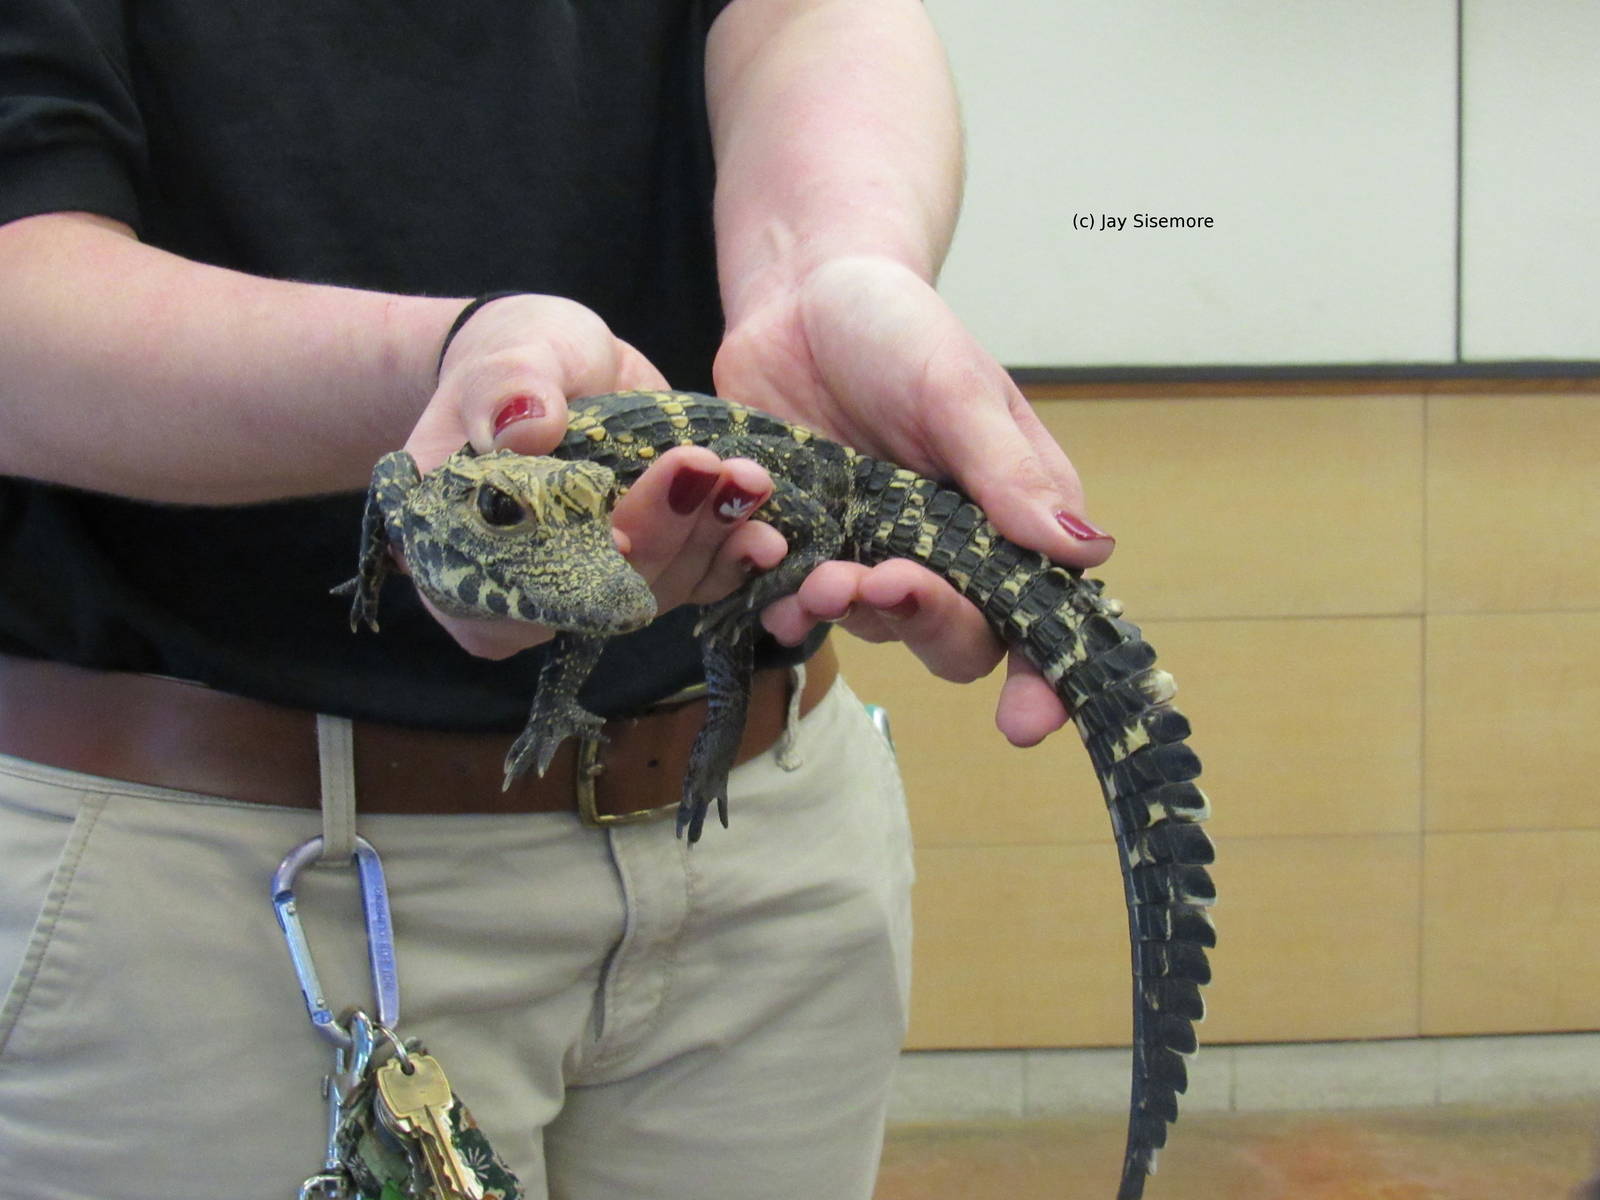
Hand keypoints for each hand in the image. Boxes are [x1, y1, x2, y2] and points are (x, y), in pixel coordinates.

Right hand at [402, 295, 785, 657]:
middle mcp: (531, 590)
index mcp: (460, 556)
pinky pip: (696, 580)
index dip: (566, 576)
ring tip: (747, 480)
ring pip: (657, 591)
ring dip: (709, 541)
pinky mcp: (655, 565)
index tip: (620, 531)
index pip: (509, 595)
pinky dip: (732, 557)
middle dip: (660, 537)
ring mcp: (600, 584)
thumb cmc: (509, 363)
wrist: (559, 364)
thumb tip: (526, 426)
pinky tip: (766, 529)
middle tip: (701, 467)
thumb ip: (505, 391)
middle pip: (597, 596)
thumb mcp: (502, 360)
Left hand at [714, 256, 1113, 745]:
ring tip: (817, 573)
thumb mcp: (955, 387)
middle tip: (885, 583)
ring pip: (873, 628)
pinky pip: (797, 600)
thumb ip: (1007, 472)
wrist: (798, 296)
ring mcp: (871, 554)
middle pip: (957, 639)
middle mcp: (946, 552)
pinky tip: (768, 563)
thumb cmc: (897, 327)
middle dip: (926, 625)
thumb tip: (1085, 552)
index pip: (1041, 617)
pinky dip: (783, 596)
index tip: (1023, 724)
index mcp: (1009, 518)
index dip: (1042, 681)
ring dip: (848, 613)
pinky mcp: (805, 548)